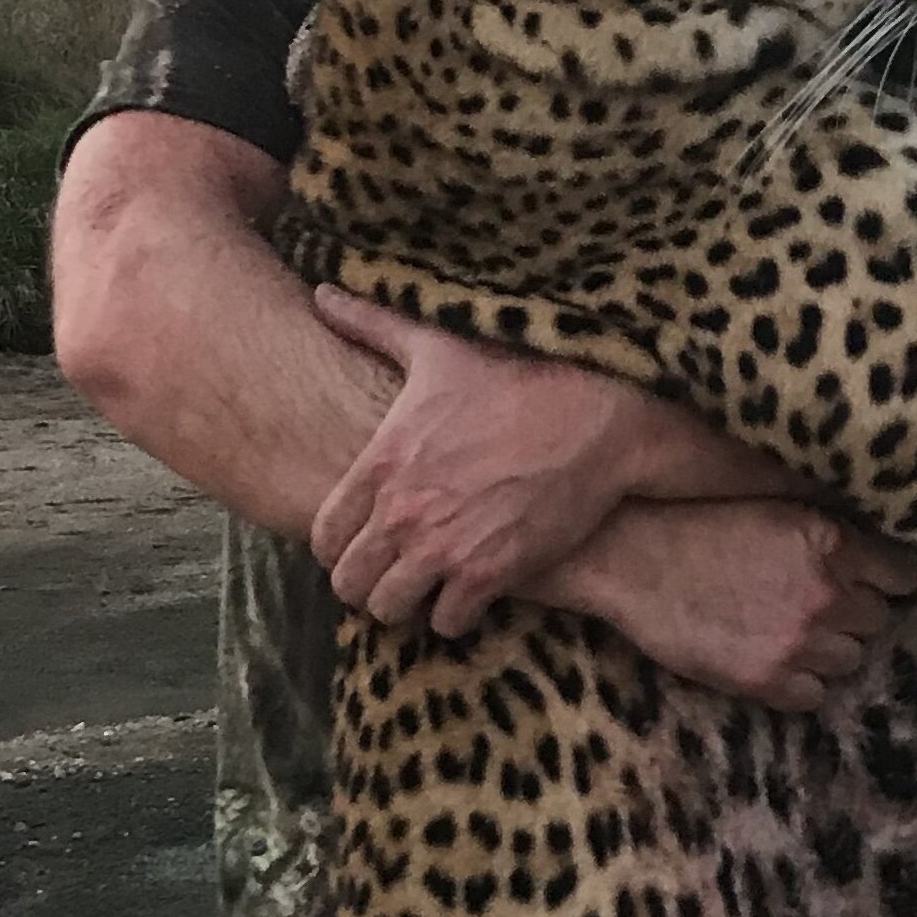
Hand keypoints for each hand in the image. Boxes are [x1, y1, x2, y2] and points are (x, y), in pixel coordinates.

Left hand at [309, 291, 660, 629]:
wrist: (594, 417)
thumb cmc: (515, 378)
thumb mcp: (435, 348)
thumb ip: (370, 325)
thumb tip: (323, 293)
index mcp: (381, 465)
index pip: (323, 537)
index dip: (339, 548)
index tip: (364, 544)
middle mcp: (403, 513)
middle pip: (351, 584)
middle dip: (368, 583)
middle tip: (394, 573)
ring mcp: (444, 548)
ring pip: (392, 610)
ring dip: (408, 604)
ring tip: (428, 589)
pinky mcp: (490, 574)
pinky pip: (447, 623)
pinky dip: (454, 617)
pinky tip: (468, 596)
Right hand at [561, 499, 916, 711]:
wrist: (631, 559)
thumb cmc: (696, 521)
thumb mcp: (774, 505)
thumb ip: (828, 526)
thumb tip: (870, 542)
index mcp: (833, 542)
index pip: (904, 575)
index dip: (892, 580)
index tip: (881, 584)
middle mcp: (828, 594)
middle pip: (879, 621)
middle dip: (857, 613)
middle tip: (823, 605)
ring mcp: (800, 642)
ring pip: (851, 659)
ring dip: (831, 648)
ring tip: (795, 632)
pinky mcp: (768, 681)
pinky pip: (815, 695)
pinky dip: (803, 682)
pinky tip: (777, 661)